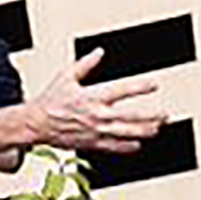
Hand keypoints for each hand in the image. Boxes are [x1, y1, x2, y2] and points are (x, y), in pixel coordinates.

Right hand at [27, 48, 165, 156]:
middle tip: (165, 114)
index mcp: (92, 97)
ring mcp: (96, 132)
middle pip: (131, 117)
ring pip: (127, 134)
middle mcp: (97, 116)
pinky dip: (128, 147)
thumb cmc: (50, 101)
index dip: (140, 87)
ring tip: (158, 128)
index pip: (122, 90)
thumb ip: (85, 64)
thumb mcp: (66, 77)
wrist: (35, 125)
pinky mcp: (92, 143)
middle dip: (151, 116)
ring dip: (145, 131)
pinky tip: (138, 145)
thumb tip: (99, 52)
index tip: (154, 84)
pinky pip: (114, 147)